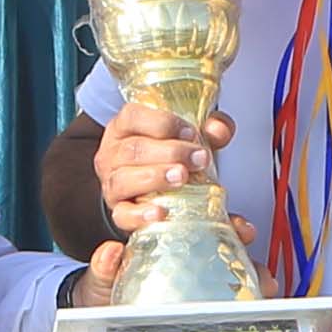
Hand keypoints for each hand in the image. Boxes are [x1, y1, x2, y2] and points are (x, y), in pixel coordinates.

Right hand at [93, 105, 228, 234]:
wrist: (163, 191)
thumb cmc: (173, 157)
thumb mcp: (193, 137)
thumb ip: (211, 129)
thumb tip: (219, 130)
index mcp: (125, 127)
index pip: (133, 116)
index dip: (162, 123)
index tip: (191, 133)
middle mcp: (112, 154)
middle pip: (133, 149)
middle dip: (170, 152)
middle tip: (199, 159)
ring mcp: (111, 184)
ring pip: (123, 179)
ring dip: (155, 177)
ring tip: (182, 177)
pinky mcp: (118, 211)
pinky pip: (122, 215)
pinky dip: (140, 215)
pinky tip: (160, 212)